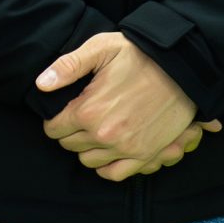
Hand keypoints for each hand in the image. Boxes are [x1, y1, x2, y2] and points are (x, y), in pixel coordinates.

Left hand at [37, 32, 209, 176]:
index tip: (63, 113)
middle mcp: (104, 134)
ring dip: (87, 148)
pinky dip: (106, 166)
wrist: (182, 67)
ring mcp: (126, 148)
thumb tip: (41, 85)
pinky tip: (106, 152)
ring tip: (94, 132)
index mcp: (88, 111)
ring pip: (88, 161)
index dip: (54, 120)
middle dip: (70, 133)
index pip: (53, 129)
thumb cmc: (139, 54)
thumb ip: (67, 67)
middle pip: (69, 145)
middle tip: (80, 119)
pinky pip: (114, 174)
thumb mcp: (100, 48)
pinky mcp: (145, 154)